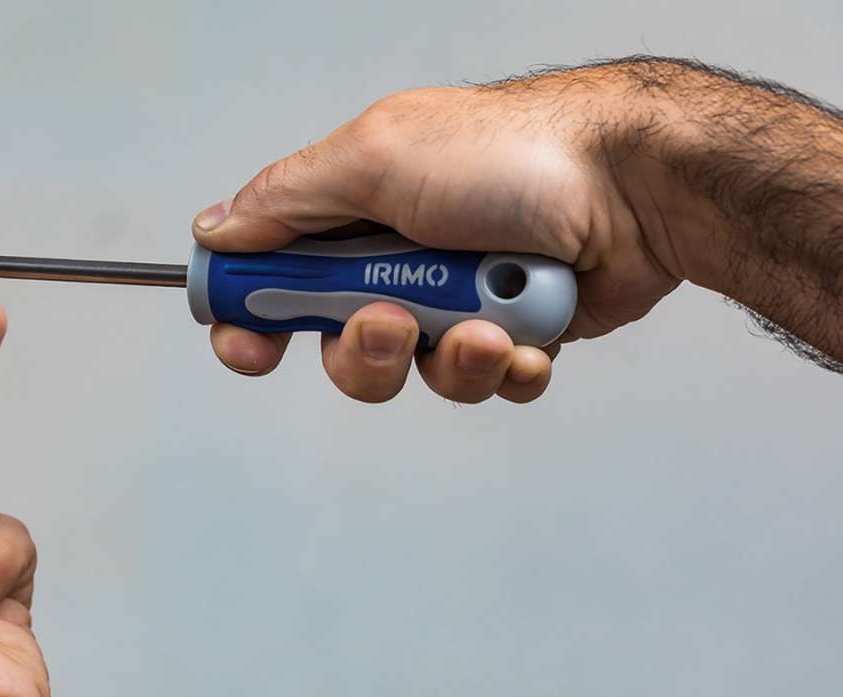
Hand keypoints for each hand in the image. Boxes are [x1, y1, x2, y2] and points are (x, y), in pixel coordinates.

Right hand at [192, 69, 682, 402]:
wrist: (635, 186)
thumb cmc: (515, 155)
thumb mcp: (375, 157)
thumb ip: (286, 201)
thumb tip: (216, 229)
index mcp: (354, 211)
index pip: (274, 276)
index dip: (253, 318)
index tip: (250, 346)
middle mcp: (398, 258)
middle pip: (337, 345)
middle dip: (364, 349)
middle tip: (394, 322)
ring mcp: (455, 300)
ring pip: (414, 376)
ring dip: (448, 360)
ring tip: (487, 325)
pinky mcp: (509, 337)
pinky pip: (483, 385)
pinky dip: (504, 368)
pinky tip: (529, 337)